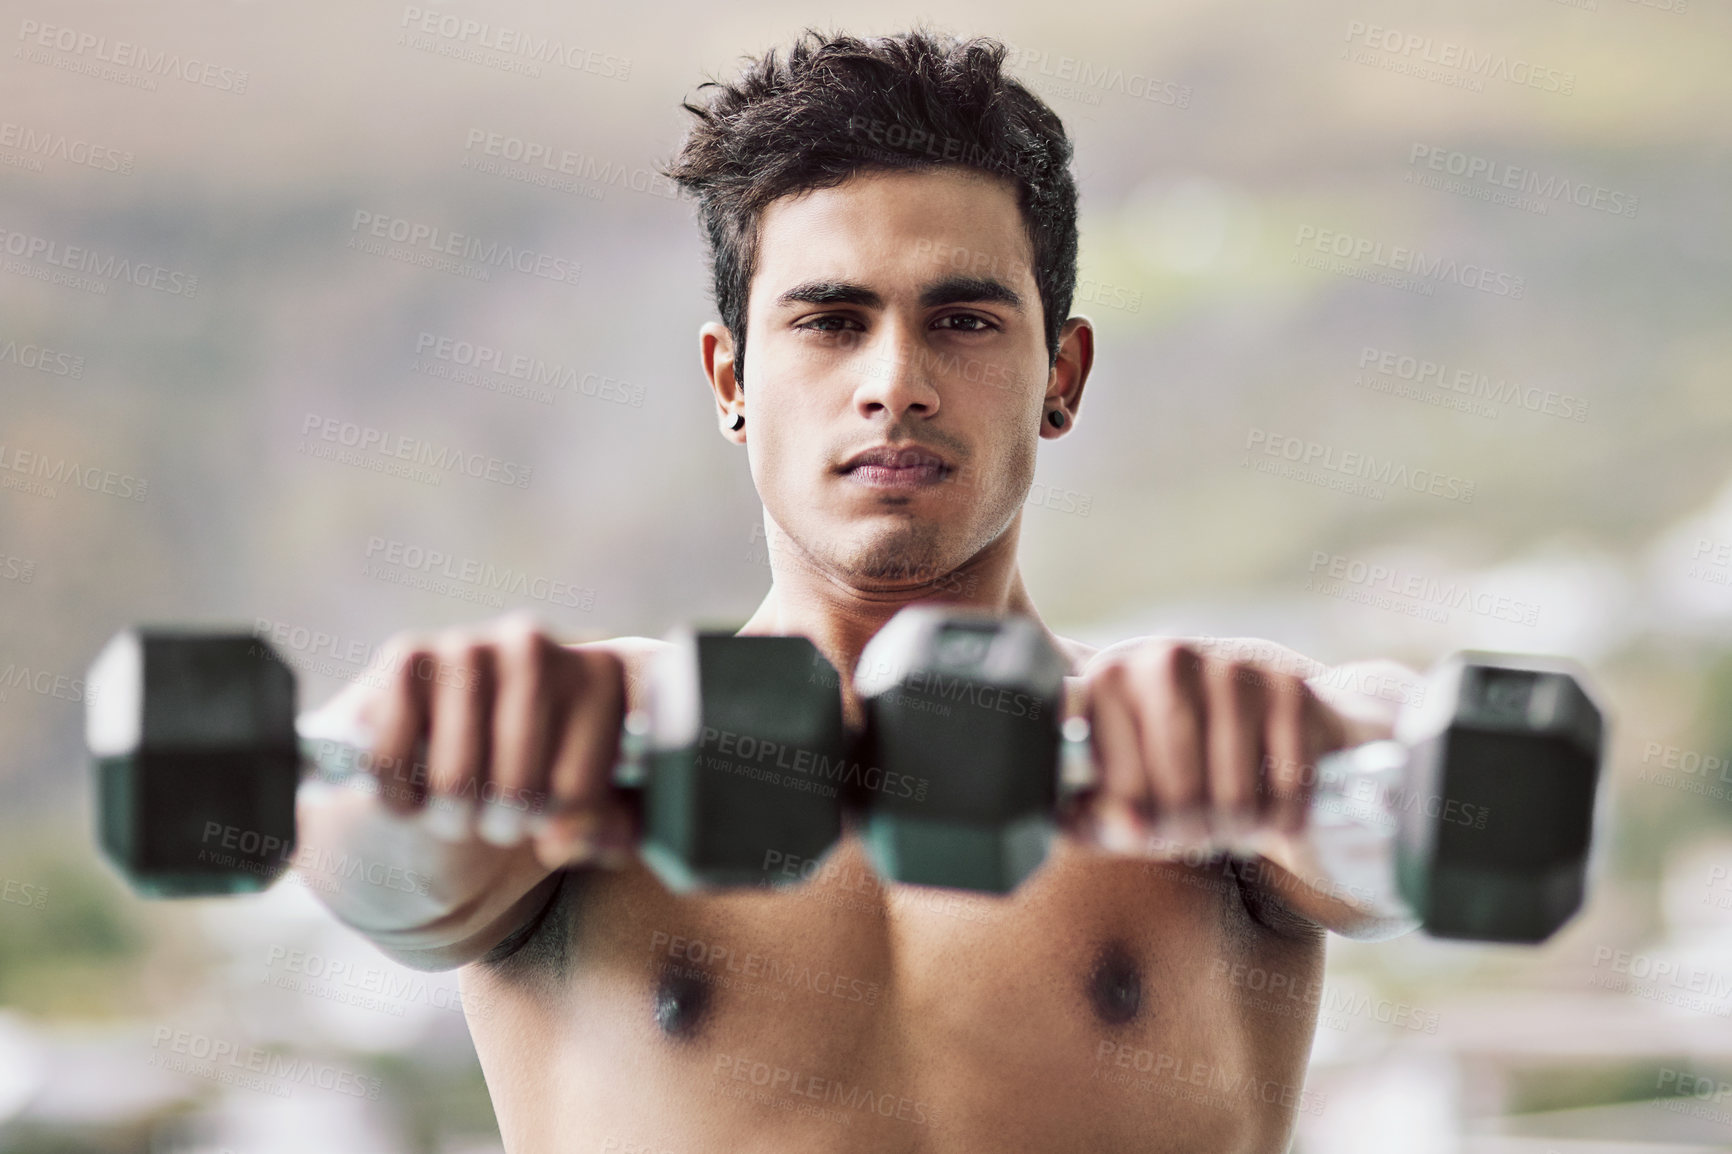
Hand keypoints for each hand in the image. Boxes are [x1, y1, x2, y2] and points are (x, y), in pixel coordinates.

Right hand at [328, 612, 632, 870]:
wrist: (452, 743)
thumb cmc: (535, 774)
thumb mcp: (585, 805)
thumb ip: (605, 831)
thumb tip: (566, 839)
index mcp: (600, 675)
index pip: (580, 793)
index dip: (556, 829)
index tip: (552, 822)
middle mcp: (536, 646)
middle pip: (519, 788)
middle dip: (503, 825)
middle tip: (501, 824)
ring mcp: (469, 647)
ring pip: (455, 781)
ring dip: (452, 818)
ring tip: (460, 810)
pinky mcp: (406, 659)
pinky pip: (394, 762)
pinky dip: (399, 798)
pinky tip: (414, 790)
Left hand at [1066, 639, 1352, 853]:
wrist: (1239, 702)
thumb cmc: (1159, 756)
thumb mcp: (1113, 785)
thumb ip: (1099, 815)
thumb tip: (1132, 827)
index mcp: (1110, 678)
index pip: (1127, 791)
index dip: (1142, 831)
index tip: (1151, 831)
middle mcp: (1169, 660)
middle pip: (1182, 794)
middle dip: (1192, 833)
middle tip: (1195, 836)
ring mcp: (1233, 668)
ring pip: (1237, 798)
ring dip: (1238, 831)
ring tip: (1227, 823)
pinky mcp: (1289, 686)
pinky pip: (1289, 788)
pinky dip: (1283, 820)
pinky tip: (1270, 813)